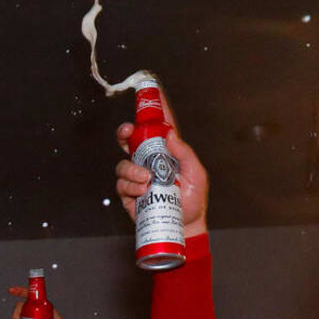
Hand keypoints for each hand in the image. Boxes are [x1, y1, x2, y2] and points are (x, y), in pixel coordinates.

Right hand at [113, 83, 209, 235]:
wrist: (184, 225)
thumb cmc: (193, 199)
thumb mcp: (196, 173)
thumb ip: (185, 153)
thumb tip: (171, 135)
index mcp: (167, 152)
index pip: (159, 126)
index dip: (153, 109)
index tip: (150, 92)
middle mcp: (150, 161)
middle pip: (131, 139)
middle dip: (125, 132)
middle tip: (128, 133)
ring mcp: (139, 176)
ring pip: (123, 163)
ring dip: (132, 169)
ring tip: (147, 180)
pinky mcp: (130, 193)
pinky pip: (122, 184)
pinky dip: (130, 185)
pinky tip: (142, 191)